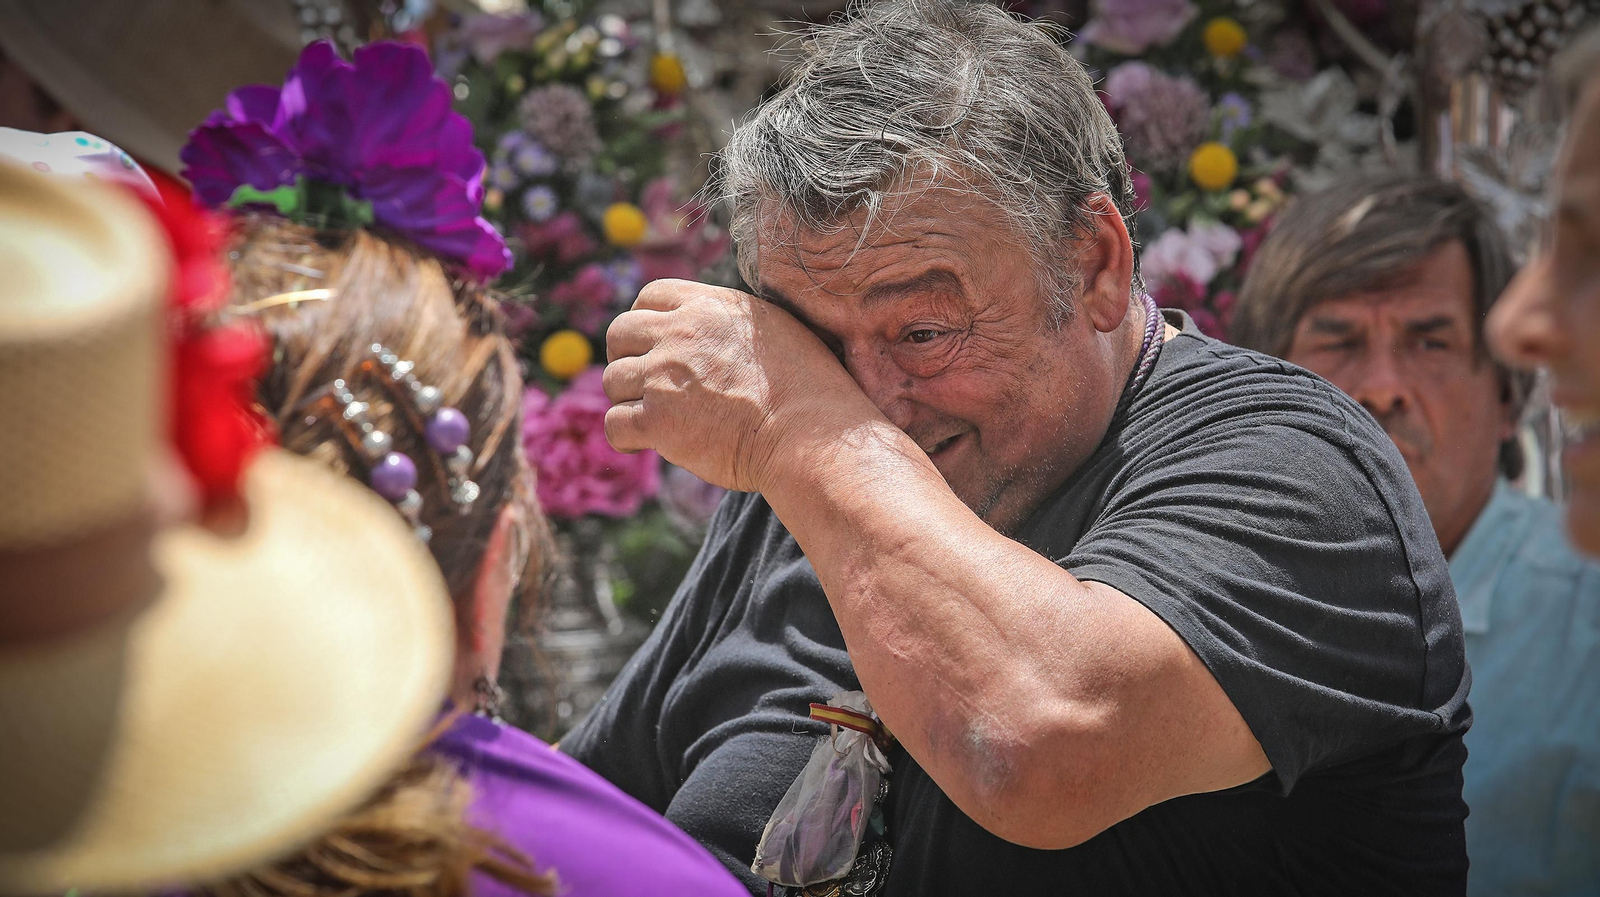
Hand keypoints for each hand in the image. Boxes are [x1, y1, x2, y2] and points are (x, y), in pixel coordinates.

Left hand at [603, 279, 877, 491]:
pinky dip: (626, 436)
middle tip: (649, 385)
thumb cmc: (809, 390)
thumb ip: (730, 324)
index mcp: (709, 306)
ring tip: (659, 418)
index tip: (656, 346)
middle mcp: (680, 333)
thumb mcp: (775, 330)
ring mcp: (663, 376)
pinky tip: (648, 442)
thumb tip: (712, 334)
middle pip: (620, 333)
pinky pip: (614, 425)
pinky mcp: (657, 421)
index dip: (646, 322)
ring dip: (629, 400)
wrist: (811, 435)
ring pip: (613, 380)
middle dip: (628, 357)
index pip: (650, 295)